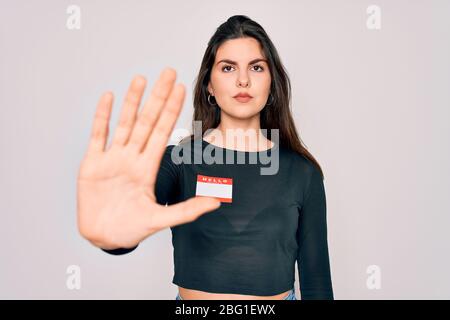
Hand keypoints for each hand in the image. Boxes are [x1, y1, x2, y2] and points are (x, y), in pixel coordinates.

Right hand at [77, 68, 220, 249]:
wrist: (104, 237)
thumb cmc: (132, 229)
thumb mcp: (161, 220)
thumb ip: (188, 210)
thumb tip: (218, 202)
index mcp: (148, 168)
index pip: (163, 132)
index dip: (172, 111)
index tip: (182, 90)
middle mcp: (132, 158)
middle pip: (147, 121)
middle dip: (158, 97)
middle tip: (168, 72)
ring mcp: (112, 158)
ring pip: (125, 123)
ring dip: (132, 101)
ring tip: (141, 78)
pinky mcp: (92, 163)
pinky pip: (98, 135)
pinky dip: (102, 116)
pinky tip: (108, 97)